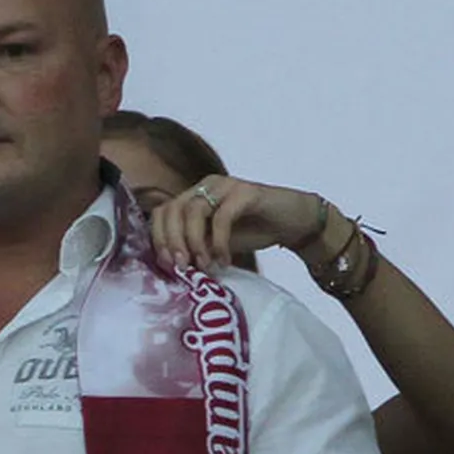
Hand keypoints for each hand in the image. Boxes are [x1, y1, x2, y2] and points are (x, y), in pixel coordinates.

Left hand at [150, 174, 320, 269]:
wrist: (294, 223)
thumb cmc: (253, 231)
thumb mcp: (216, 242)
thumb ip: (195, 247)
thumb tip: (172, 266)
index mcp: (194, 195)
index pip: (162, 211)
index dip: (158, 237)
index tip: (166, 265)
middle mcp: (206, 186)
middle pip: (173, 209)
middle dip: (172, 241)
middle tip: (182, 268)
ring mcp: (225, 185)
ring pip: (193, 210)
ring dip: (194, 242)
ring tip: (204, 265)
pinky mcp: (246, 192)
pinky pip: (222, 216)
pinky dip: (220, 242)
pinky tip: (224, 260)